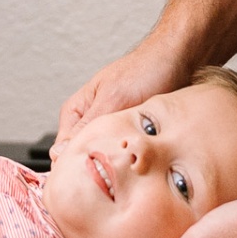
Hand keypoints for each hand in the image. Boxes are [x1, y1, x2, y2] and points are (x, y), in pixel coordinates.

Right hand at [52, 44, 194, 157]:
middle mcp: (90, 121)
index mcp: (76, 112)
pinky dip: (133, 157)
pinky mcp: (130, 133)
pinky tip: (144, 156)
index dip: (75, 170)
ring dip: (119, 162)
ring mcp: (111, 128)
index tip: (95, 177)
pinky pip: (125, 153)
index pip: (62, 152)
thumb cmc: (144, 71)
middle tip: (118, 168)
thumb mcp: (112, 100)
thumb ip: (86, 127)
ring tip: (134, 158)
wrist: (177, 60)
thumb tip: (59, 153)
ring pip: (107, 158)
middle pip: (85, 157)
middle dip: (100, 167)